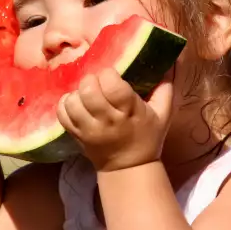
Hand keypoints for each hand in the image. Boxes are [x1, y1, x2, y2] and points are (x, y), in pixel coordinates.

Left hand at [57, 68, 173, 171]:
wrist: (128, 168)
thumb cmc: (147, 136)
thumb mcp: (164, 113)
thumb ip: (165, 87)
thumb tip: (169, 61)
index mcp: (129, 112)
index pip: (112, 85)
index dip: (109, 74)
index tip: (113, 75)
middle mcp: (106, 120)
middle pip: (88, 91)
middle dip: (92, 80)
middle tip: (99, 82)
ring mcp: (88, 129)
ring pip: (72, 102)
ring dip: (78, 92)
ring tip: (87, 93)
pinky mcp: (75, 135)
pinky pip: (61, 114)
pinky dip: (66, 103)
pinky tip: (77, 102)